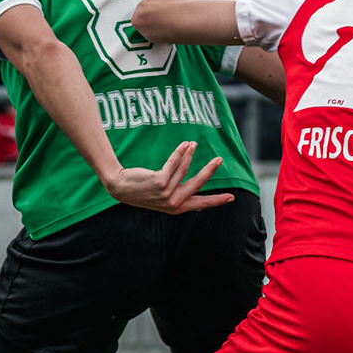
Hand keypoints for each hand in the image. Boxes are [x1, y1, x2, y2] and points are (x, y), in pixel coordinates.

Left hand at [101, 140, 233, 214]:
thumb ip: (178, 196)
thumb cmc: (142, 192)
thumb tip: (198, 196)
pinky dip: (180, 152)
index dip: (217, 200)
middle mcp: (172, 203)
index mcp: (176, 208)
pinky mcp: (158, 181)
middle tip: (219, 159)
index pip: (201, 204)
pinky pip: (173, 164)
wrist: (120, 188)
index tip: (232, 197)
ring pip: (184, 170)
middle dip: (209, 171)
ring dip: (190, 154)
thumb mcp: (162, 198)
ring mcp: (165, 193)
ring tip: (194, 144)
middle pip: (197, 185)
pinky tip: (185, 144)